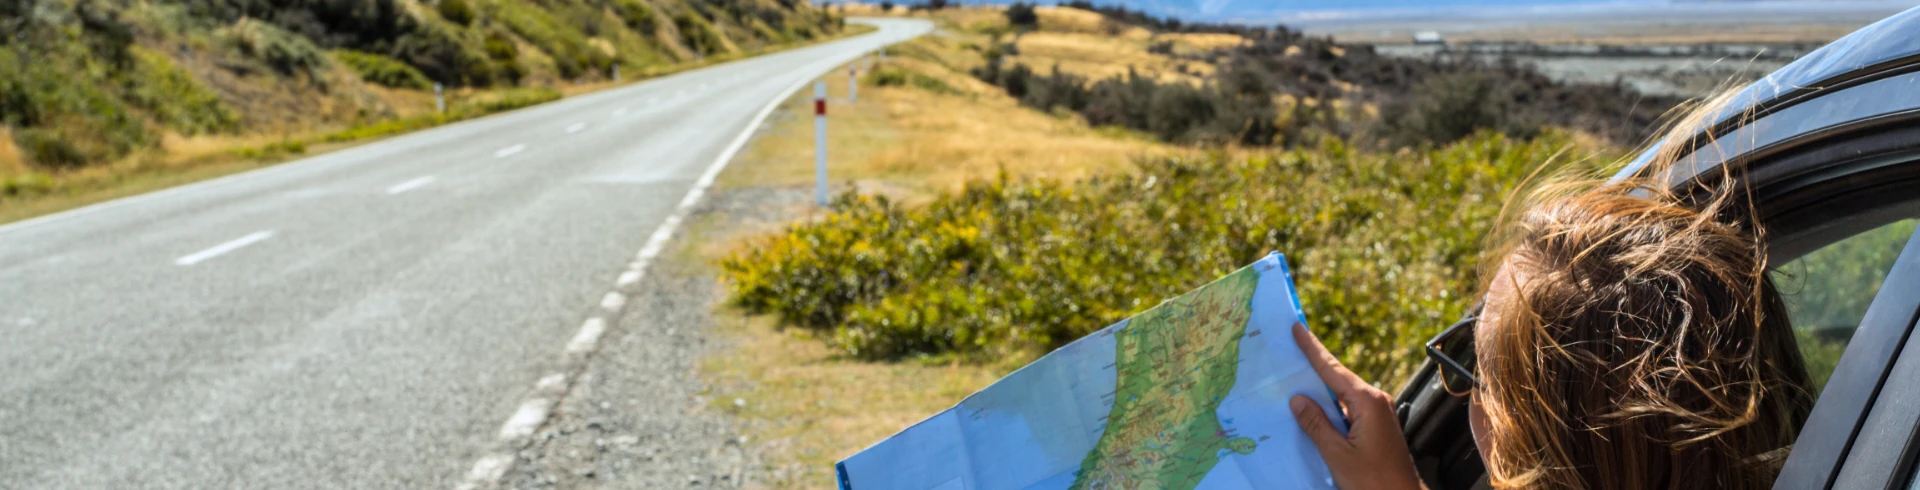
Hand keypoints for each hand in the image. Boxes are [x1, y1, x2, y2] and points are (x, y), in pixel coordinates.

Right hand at [1291, 323, 1425, 489]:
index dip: (1312, 349)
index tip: (1298, 328)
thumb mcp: (1338, 454)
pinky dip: (1330, 409)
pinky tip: (1314, 413)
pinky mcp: (1377, 427)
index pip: (1332, 370)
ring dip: (1320, 392)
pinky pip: (1348, 410)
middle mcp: (1376, 401)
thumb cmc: (1373, 481)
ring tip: (1294, 382)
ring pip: (1342, 396)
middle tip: (1290, 351)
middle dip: (1313, 367)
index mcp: (1367, 402)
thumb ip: (1316, 424)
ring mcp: (1378, 414)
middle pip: (1337, 379)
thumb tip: (1298, 399)